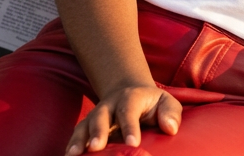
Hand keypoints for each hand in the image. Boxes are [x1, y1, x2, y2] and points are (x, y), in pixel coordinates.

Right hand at [66, 84, 181, 152]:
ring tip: (74, 155)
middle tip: (97, 147)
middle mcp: (110, 105)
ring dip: (79, 139)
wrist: (130, 93)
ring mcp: (97, 115)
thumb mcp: (166, 102)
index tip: (133, 144)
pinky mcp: (88, 127)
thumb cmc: (152, 104)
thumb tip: (170, 128)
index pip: (129, 110)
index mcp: (130, 98)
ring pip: (85, 125)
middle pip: (101, 115)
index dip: (130, 126)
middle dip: (98, 131)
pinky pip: (78, 135)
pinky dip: (72, 145)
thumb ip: (170, 112)